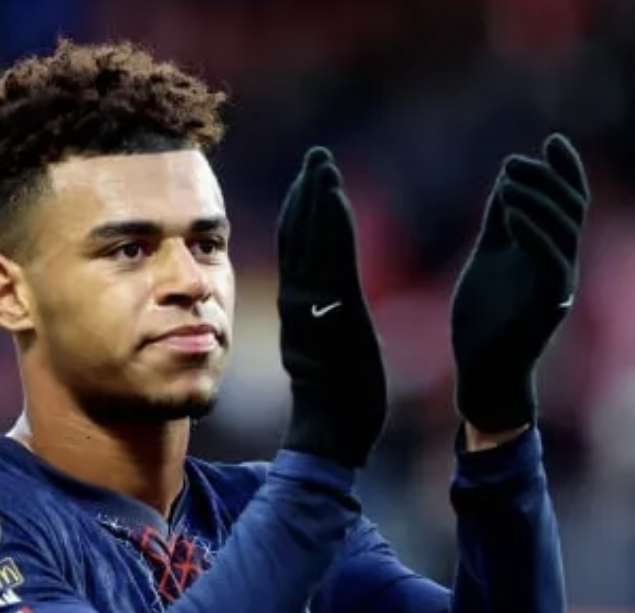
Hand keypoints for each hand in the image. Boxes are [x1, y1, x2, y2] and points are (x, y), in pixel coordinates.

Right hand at [276, 147, 387, 469]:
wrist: (333, 434)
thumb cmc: (337, 403)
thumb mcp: (333, 353)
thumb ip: (328, 324)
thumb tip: (335, 310)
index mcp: (301, 310)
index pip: (296, 251)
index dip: (300, 213)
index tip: (308, 181)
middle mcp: (301, 302)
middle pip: (299, 237)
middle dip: (307, 193)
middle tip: (317, 156)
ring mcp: (314, 306)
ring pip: (311, 241)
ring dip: (318, 198)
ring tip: (323, 163)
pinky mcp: (334, 312)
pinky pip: (330, 259)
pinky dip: (331, 224)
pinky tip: (335, 197)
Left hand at [450, 133, 588, 433]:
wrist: (481, 369)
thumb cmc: (484, 319)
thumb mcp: (489, 257)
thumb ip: (500, 222)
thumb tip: (508, 179)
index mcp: (549, 251)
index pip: (570, 203)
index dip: (567, 171)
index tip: (554, 141)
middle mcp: (561, 264)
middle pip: (572, 211)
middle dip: (548, 180)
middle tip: (517, 164)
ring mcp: (557, 285)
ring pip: (564, 231)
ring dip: (538, 201)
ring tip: (509, 184)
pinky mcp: (548, 305)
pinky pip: (551, 262)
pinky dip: (534, 233)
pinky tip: (512, 213)